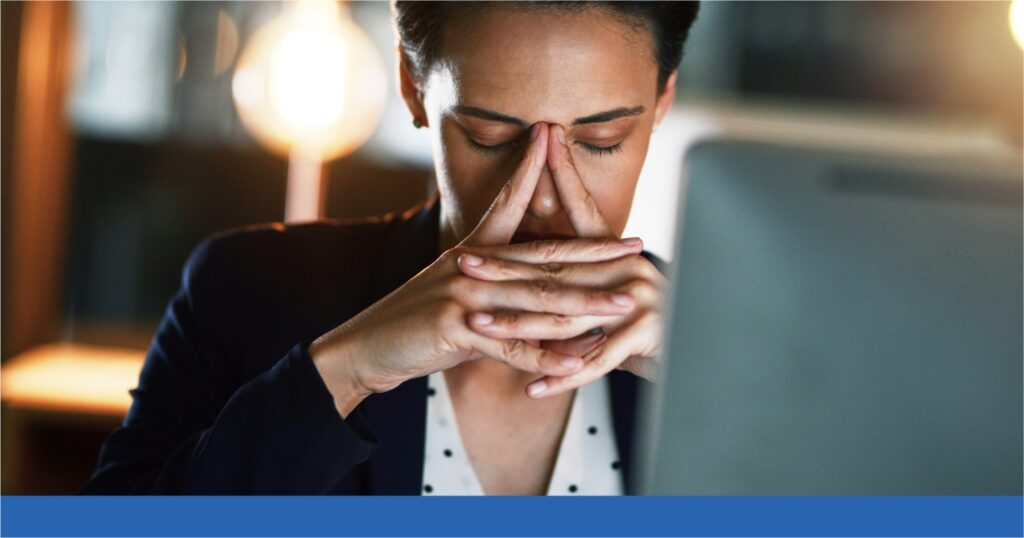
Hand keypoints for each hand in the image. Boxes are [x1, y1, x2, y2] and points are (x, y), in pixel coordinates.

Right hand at [309, 123, 644, 416]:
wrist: (364, 347)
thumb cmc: (414, 325)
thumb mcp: (457, 299)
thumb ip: (497, 295)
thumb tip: (535, 303)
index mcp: (472, 252)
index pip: (516, 212)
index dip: (547, 186)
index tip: (575, 167)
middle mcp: (471, 265)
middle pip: (545, 258)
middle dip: (596, 255)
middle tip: (637, 249)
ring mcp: (464, 294)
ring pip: (536, 299)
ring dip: (585, 305)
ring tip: (624, 305)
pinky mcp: (455, 328)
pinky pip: (510, 345)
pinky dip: (544, 357)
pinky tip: (576, 364)